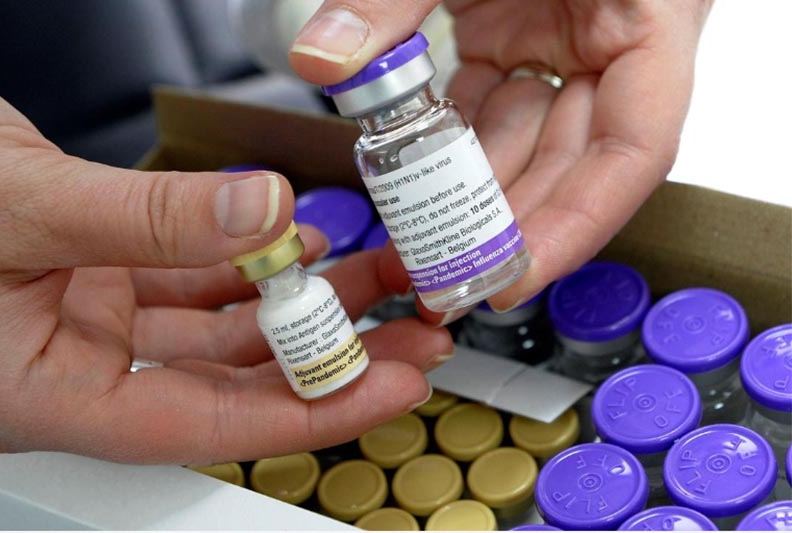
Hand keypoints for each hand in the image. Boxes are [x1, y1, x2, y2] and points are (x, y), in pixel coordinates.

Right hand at [0, 93, 448, 463]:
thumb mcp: (16, 206)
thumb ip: (144, 219)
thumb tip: (262, 214)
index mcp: (52, 392)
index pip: (209, 424)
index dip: (312, 411)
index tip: (392, 387)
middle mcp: (82, 364)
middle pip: (236, 380)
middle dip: (332, 358)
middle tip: (413, 335)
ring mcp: (94, 318)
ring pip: (225, 325)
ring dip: (303, 302)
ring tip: (381, 280)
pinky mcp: (101, 273)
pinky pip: (195, 278)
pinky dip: (250, 262)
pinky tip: (300, 241)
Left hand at [290, 0, 712, 317]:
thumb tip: (320, 57)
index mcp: (649, 15)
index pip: (633, 150)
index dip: (575, 226)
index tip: (511, 277)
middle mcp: (615, 42)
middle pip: (570, 162)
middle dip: (506, 224)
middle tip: (443, 275)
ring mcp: (565, 41)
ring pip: (526, 141)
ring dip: (469, 191)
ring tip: (417, 240)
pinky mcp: (519, 33)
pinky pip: (490, 104)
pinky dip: (449, 140)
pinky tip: (409, 173)